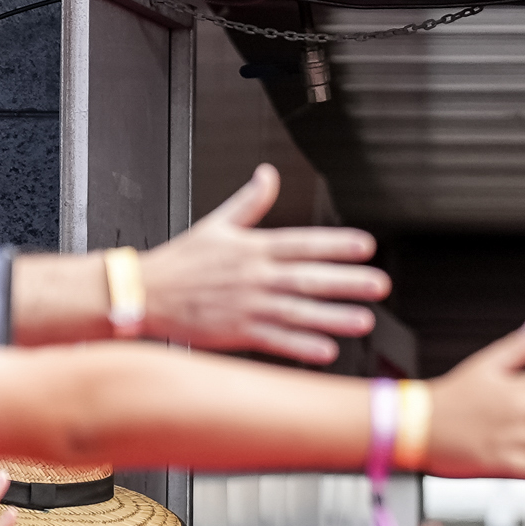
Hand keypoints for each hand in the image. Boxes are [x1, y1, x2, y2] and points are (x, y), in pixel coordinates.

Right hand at [137, 169, 388, 360]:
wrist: (145, 292)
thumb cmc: (181, 262)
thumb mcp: (217, 223)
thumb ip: (250, 202)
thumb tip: (268, 175)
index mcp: (253, 248)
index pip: (303, 243)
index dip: (336, 244)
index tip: (366, 246)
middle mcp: (256, 276)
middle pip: (309, 277)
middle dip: (347, 281)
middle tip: (379, 284)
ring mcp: (248, 305)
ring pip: (299, 311)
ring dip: (333, 317)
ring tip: (364, 321)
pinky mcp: (238, 331)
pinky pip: (276, 340)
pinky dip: (300, 346)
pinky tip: (326, 350)